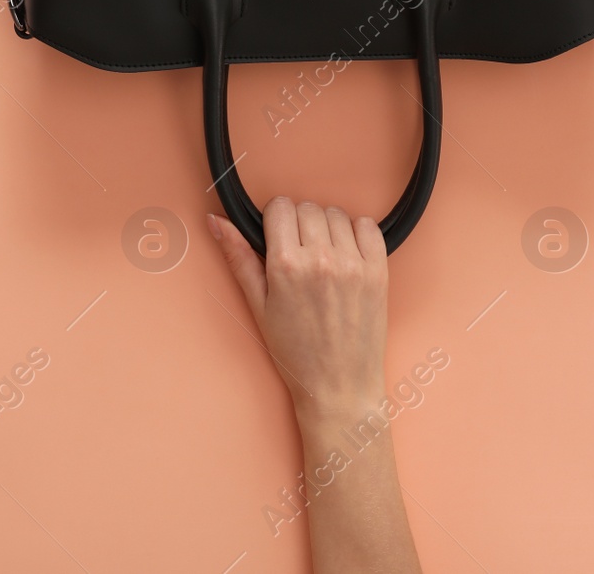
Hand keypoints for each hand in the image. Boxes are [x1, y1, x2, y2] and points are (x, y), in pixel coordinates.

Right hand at [208, 197, 388, 425]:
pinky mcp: (378, 271)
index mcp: (286, 266)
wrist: (339, 386)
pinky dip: (358, 234)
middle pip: (307, 208)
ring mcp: (353, 264)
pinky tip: (348, 256)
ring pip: (337, 214)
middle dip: (299, 223)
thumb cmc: (296, 353)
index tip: (278, 236)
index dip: (276, 219)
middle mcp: (320, 259)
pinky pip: (369, 227)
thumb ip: (238, 257)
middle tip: (300, 252)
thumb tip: (216, 220)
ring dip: (328, 228)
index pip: (280, 207)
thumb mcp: (258, 306)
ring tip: (323, 257)